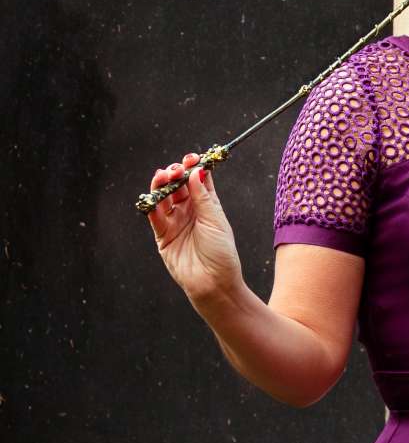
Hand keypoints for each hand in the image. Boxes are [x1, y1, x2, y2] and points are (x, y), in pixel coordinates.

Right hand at [146, 152, 242, 308]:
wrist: (213, 284)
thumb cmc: (222, 254)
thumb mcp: (216, 222)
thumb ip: (203, 197)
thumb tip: (196, 172)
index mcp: (207, 207)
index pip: (198, 181)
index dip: (195, 168)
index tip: (193, 158)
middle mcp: (190, 213)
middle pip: (178, 186)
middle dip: (176, 174)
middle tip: (177, 169)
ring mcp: (175, 223)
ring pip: (164, 198)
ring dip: (163, 184)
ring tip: (165, 175)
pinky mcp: (163, 236)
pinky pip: (154, 216)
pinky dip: (153, 203)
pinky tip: (157, 191)